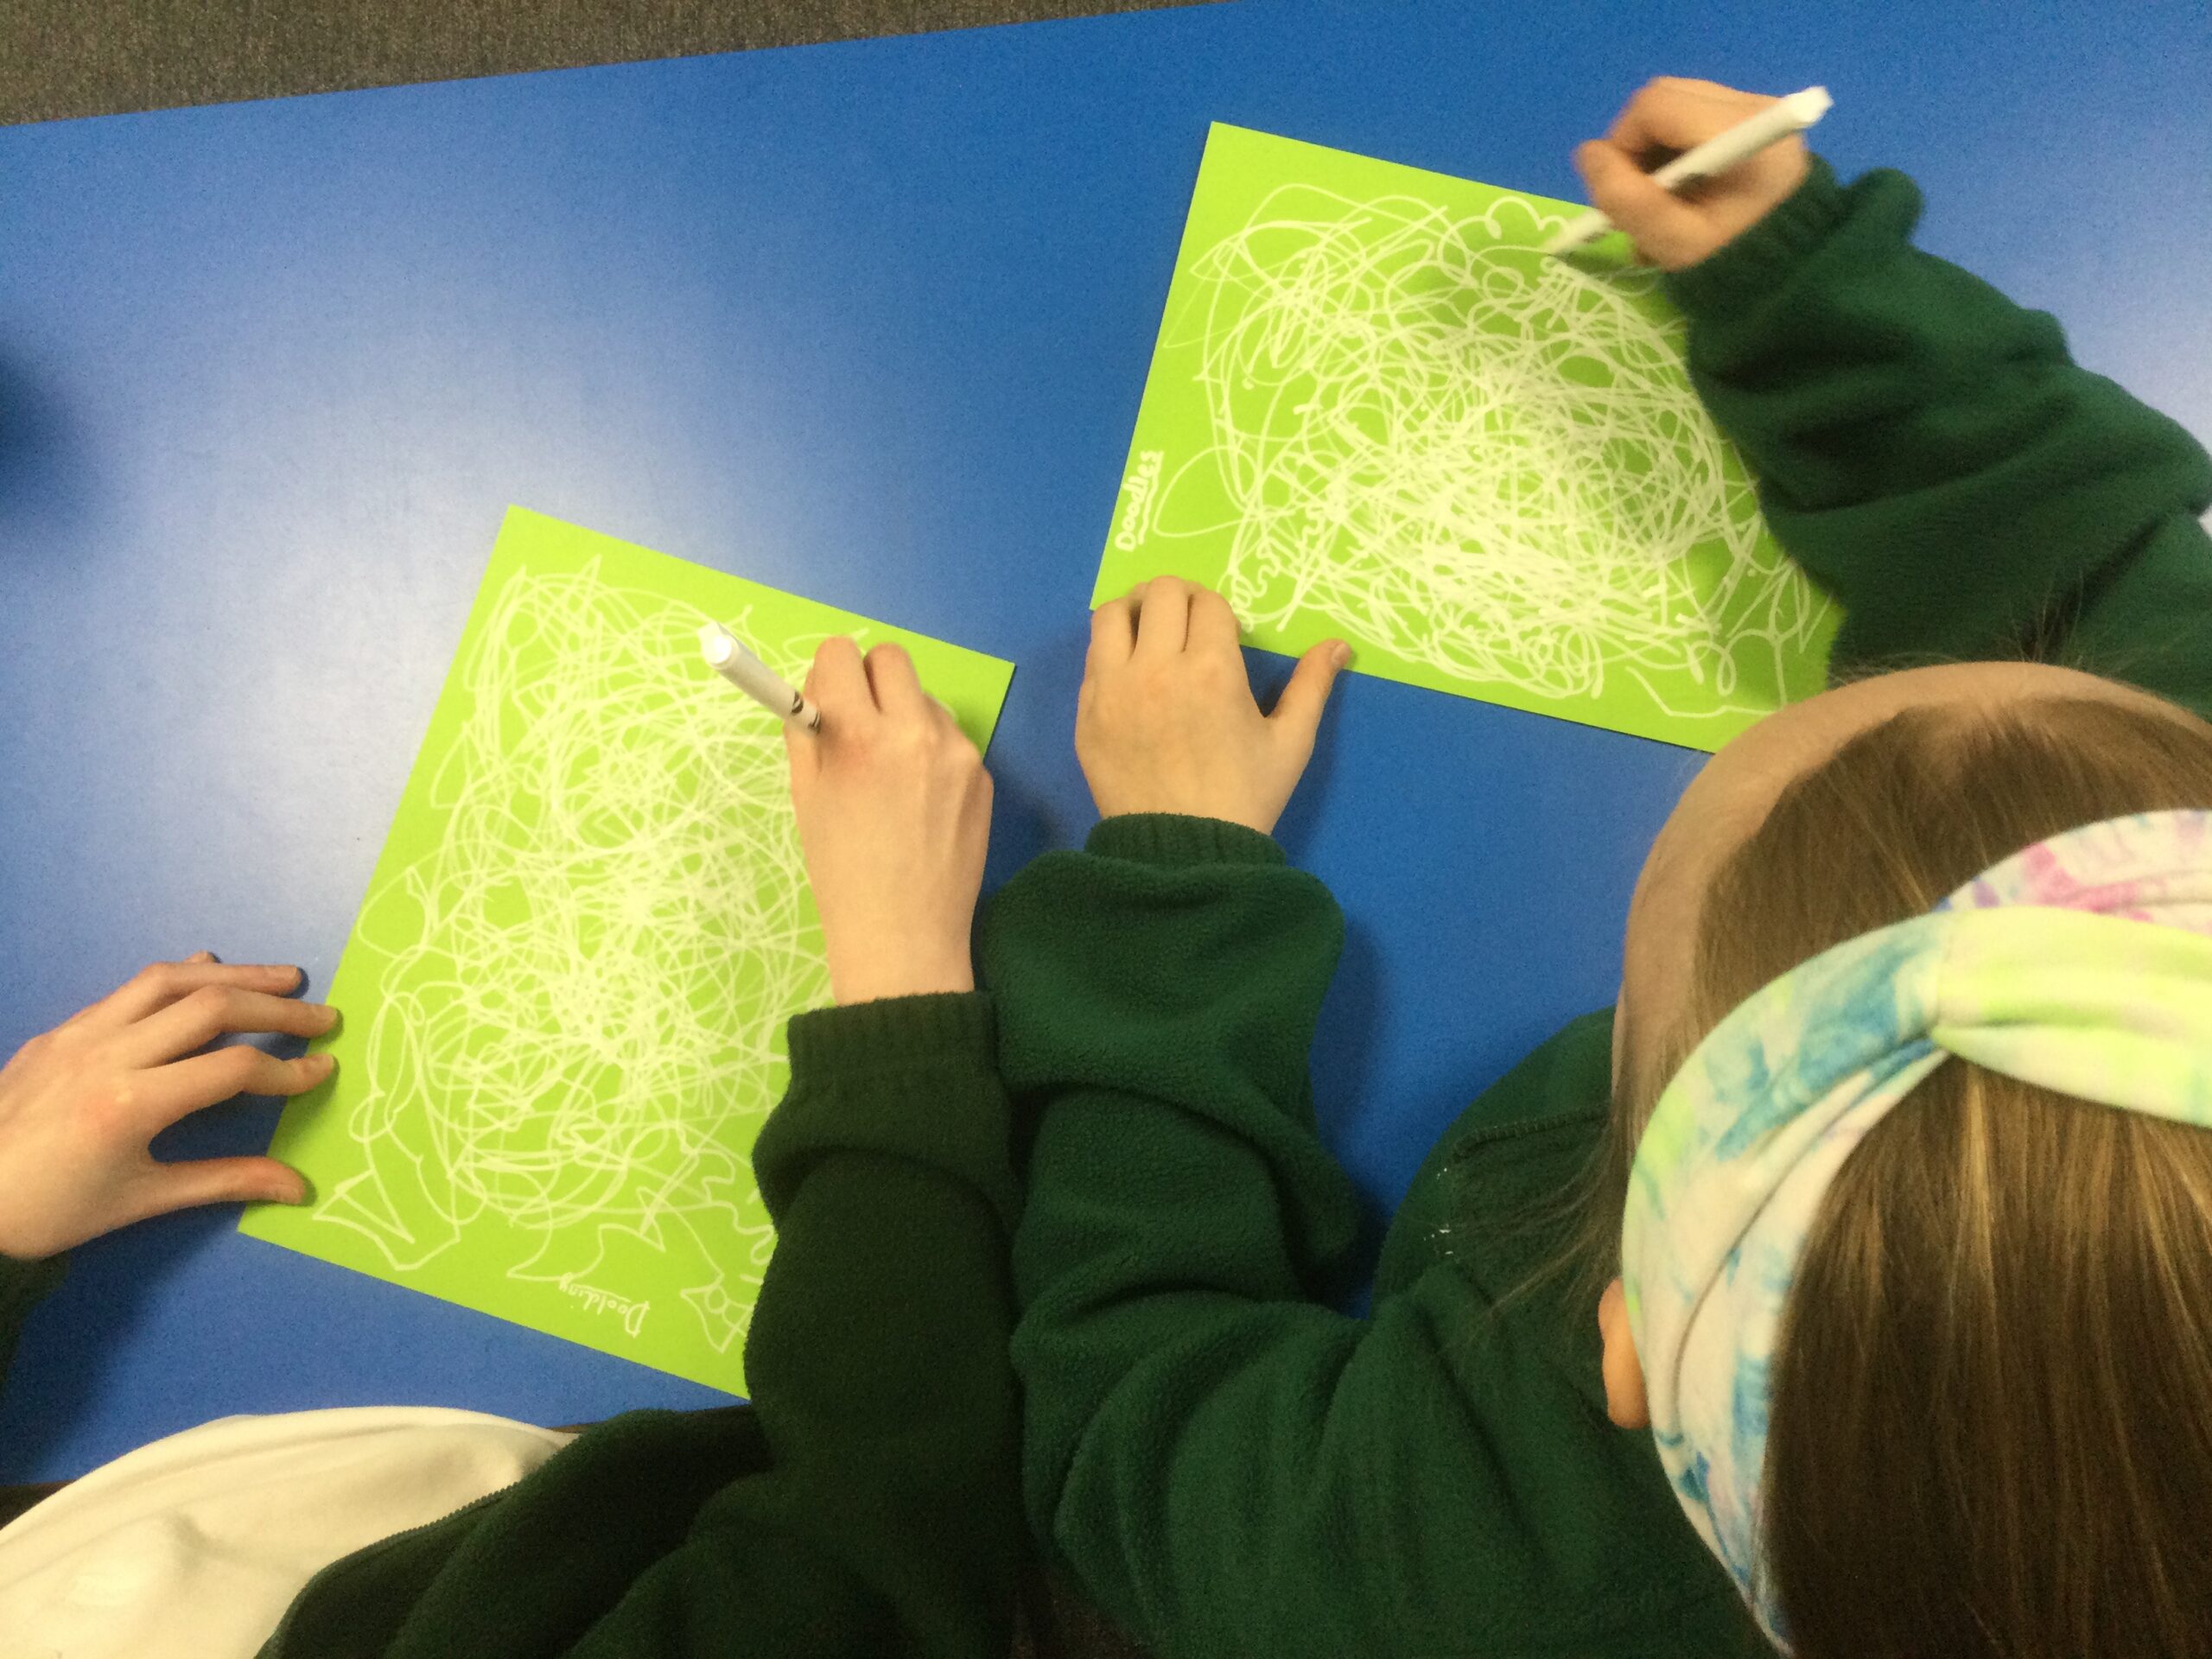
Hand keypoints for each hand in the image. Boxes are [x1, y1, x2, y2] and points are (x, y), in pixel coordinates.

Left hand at [0, 953, 336, 1259]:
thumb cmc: (52, 1211)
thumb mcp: (141, 1202)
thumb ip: (225, 1182)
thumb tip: (299, 1187)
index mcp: (130, 1104)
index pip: (233, 1070)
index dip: (288, 1070)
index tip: (324, 1071)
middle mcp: (108, 1054)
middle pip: (211, 1007)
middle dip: (278, 1008)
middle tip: (324, 1015)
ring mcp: (80, 1034)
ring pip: (170, 981)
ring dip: (236, 975)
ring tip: (284, 976)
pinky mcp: (61, 1030)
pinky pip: (130, 990)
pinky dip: (179, 978)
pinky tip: (207, 975)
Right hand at [787, 638, 992, 1005]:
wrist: (904, 935)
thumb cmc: (841, 871)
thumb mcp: (805, 796)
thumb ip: (808, 731)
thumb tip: (817, 688)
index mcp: (860, 737)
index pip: (841, 654)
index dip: (828, 676)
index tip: (827, 702)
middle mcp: (915, 732)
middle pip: (891, 658)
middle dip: (869, 680)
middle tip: (859, 724)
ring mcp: (958, 752)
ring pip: (925, 698)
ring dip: (905, 717)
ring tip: (893, 776)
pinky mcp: (984, 774)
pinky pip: (951, 737)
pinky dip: (932, 752)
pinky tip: (922, 801)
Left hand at [1077, 577, 1347, 835]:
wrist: (1182, 854)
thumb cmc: (1244, 797)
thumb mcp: (1289, 743)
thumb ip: (1312, 686)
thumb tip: (1339, 646)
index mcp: (1211, 669)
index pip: (1208, 602)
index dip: (1219, 610)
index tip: (1223, 633)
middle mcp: (1156, 668)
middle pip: (1159, 592)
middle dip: (1180, 598)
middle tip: (1188, 622)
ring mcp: (1113, 689)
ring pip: (1111, 614)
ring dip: (1134, 613)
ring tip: (1149, 633)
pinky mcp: (1086, 713)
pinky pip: (1091, 658)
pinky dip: (1110, 652)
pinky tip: (1130, 673)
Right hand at [1572, 78, 1812, 270]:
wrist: (1793, 272)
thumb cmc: (1734, 265)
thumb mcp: (1675, 244)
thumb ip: (1628, 200)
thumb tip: (1588, 154)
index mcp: (1740, 132)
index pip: (1654, 105)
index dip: (1622, 144)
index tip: (1623, 193)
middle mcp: (1752, 105)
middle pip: (1663, 100)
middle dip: (1637, 148)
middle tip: (1640, 199)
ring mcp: (1756, 109)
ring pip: (1675, 109)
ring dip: (1654, 153)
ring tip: (1661, 202)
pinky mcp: (1753, 120)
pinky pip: (1694, 119)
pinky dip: (1675, 152)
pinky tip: (1682, 191)